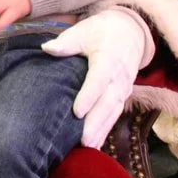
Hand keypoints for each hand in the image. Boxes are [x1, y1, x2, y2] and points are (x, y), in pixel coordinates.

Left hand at [42, 8, 151, 148]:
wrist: (130, 32)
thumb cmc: (101, 31)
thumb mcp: (83, 30)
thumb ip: (66, 42)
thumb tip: (47, 48)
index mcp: (108, 59)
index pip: (99, 80)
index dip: (89, 96)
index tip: (76, 112)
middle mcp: (119, 77)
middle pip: (108, 102)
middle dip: (96, 122)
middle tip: (82, 140)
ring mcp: (124, 87)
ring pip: (113, 111)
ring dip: (101, 129)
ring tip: (88, 146)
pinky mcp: (124, 94)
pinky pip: (116, 114)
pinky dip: (106, 129)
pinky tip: (96, 144)